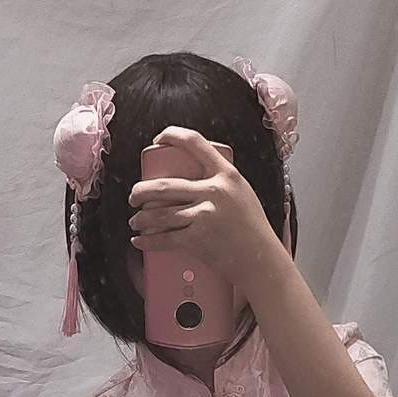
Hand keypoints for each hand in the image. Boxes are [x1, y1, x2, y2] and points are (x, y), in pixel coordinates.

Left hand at [128, 126, 285, 292]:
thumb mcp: (243, 194)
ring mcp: (204, 216)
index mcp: (227, 175)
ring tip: (136, 221)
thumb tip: (193, 179)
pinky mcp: (197, 239)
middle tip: (135, 196)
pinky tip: (140, 240)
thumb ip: (221, 183)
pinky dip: (147, 241)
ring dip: (141, 219)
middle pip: (164, 185)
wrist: (262, 260)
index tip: (159, 140)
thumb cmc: (254, 230)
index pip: (195, 143)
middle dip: (140, 192)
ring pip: (159, 214)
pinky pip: (164, 238)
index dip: (172, 136)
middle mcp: (214, 191)